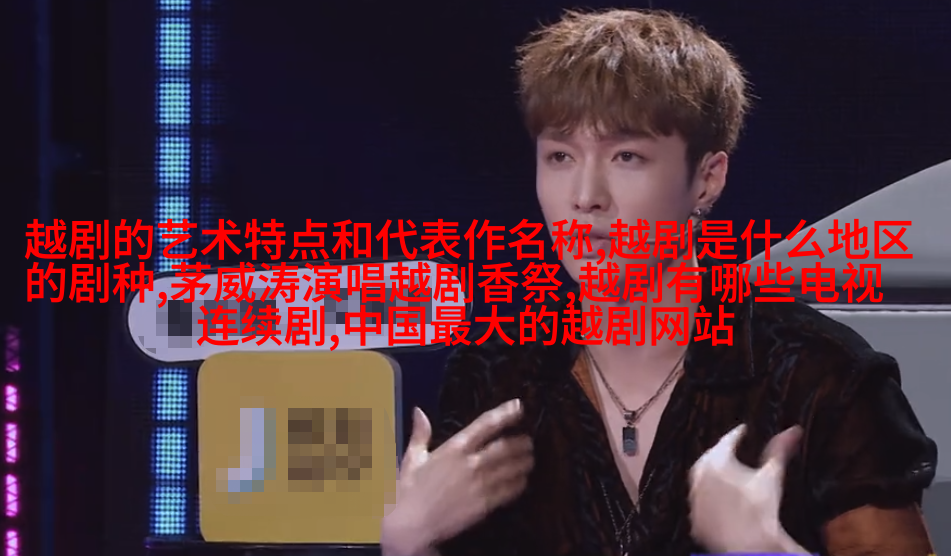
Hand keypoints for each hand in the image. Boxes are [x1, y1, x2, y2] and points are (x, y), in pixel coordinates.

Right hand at [381, 399, 533, 555]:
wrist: (412, 526)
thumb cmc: (408, 492)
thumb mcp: (412, 459)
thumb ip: (420, 434)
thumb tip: (419, 411)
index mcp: (455, 448)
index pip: (486, 424)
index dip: (504, 413)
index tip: (518, 406)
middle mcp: (471, 463)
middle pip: (505, 447)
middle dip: (521, 442)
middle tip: (529, 441)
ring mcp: (480, 484)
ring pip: (511, 468)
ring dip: (524, 462)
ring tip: (531, 459)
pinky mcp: (485, 504)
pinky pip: (509, 491)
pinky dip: (519, 483)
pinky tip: (523, 481)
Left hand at [688, 424, 807, 553]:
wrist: (750, 544)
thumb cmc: (761, 509)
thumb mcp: (772, 476)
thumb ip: (780, 450)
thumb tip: (793, 430)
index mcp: (716, 463)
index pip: (726, 442)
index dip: (736, 435)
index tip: (742, 430)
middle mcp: (699, 479)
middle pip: (708, 460)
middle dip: (721, 453)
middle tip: (731, 450)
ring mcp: (695, 501)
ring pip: (700, 482)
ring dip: (712, 476)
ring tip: (725, 475)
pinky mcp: (696, 521)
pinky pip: (700, 505)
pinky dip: (709, 500)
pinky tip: (719, 502)